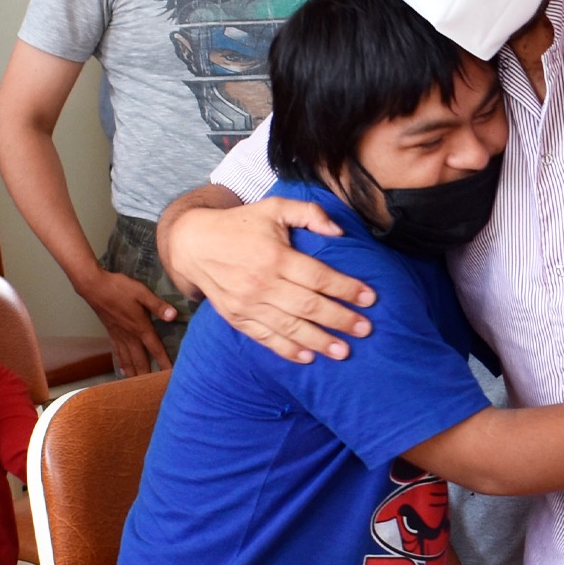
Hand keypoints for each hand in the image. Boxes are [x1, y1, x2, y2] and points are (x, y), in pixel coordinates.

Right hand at [77, 268, 176, 376]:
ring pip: (128, 360)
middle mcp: (129, 336)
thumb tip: (174, 315)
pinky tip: (123, 370)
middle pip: (141, 360)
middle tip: (153, 390)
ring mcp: (118, 336)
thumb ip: (158, 305)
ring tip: (138, 386)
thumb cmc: (119, 288)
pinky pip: (117, 353)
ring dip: (134, 374)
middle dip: (148, 376)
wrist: (93, 287)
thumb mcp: (142, 292)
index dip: (164, 362)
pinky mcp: (111, 333)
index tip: (170, 376)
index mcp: (140, 327)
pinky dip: (122, 364)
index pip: (155, 349)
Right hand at [163, 196, 376, 362]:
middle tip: (365, 329)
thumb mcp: (274, 207)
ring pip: (290, 328)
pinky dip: (287, 350)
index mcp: (275, 256)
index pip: (319, 277)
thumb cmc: (241, 224)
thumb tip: (339, 231)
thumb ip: (309, 213)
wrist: (193, 244)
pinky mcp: (237, 318)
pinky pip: (265, 338)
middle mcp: (262, 283)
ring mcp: (248, 304)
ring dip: (319, 341)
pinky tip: (308, 357)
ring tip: (343, 351)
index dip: (346, 288)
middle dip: (340, 319)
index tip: (370, 298)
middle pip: (308, 306)